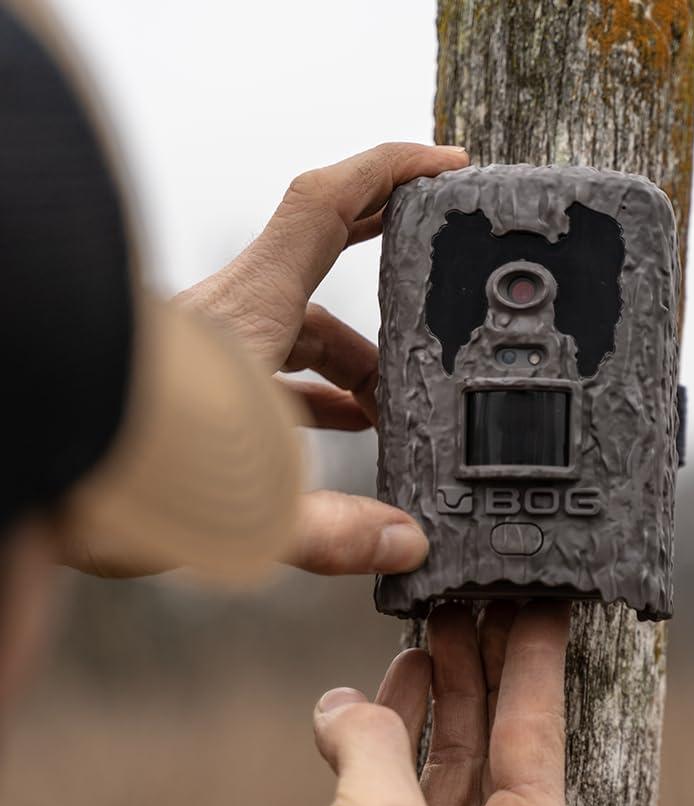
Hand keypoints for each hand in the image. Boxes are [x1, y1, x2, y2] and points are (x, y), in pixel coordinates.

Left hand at [66, 143, 468, 579]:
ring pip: (302, 325)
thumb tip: (403, 544)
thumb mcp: (235, 508)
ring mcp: (216, 345)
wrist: (27, 456)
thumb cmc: (106, 469)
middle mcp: (232, 314)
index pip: (326, 207)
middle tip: (437, 273)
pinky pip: (278, 364)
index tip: (445, 166)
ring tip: (395, 406)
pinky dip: (320, 388)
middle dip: (388, 264)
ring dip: (355, 357)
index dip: (392, 171)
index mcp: (249, 313)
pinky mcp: (201, 379)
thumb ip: (328, 531)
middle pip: (324, 263)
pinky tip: (344, 425)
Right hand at [226, 601, 573, 805]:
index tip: (544, 602)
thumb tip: (348, 704)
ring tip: (436, 622)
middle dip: (483, 662)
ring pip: (445, 745)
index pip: (537, 730)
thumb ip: (374, 741)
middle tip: (479, 596)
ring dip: (436, 685)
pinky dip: (384, 726)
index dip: (536, 658)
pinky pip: (396, 770)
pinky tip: (376, 685)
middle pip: (493, 730)